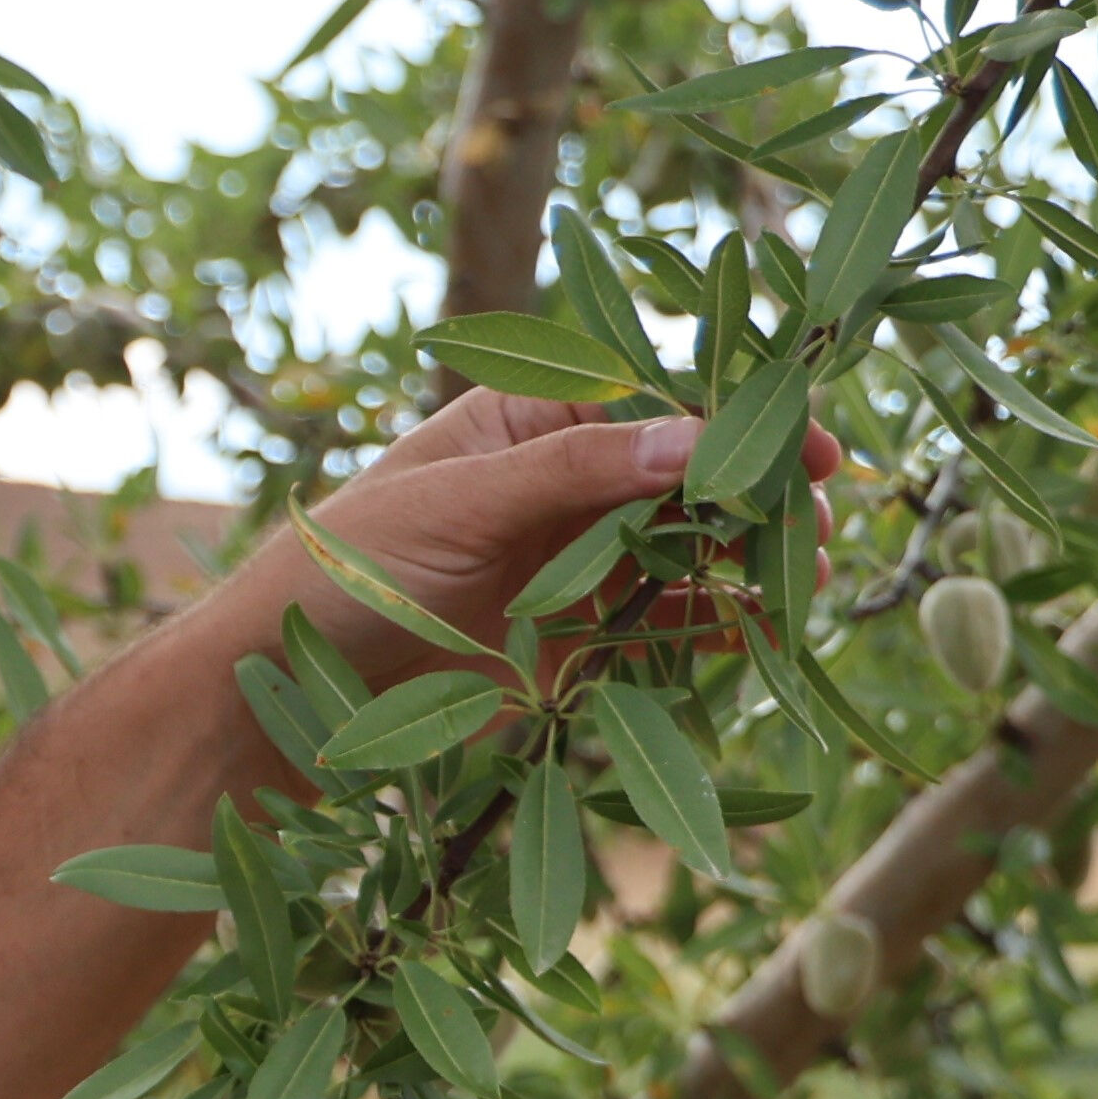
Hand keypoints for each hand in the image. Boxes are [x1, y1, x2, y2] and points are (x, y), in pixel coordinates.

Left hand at [295, 388, 839, 683]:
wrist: (274, 696)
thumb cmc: (339, 570)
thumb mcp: (456, 504)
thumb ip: (576, 473)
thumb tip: (698, 438)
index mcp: (524, 419)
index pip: (648, 402)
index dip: (730, 419)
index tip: (804, 442)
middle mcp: (556, 485)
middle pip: (680, 475)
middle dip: (753, 491)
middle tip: (823, 515)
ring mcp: (567, 565)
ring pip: (682, 551)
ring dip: (747, 557)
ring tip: (813, 572)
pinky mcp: (568, 643)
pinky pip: (658, 625)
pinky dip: (714, 624)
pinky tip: (768, 628)